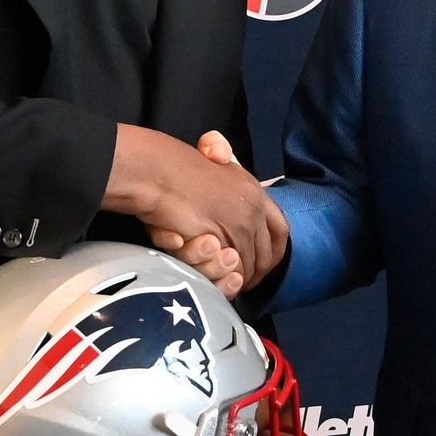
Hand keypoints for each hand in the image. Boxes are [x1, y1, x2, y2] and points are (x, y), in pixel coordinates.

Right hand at [105, 125, 285, 295]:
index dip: (275, 248)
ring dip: (242, 277)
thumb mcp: (205, 158)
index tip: (266, 262)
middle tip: (246, 281)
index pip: (279, 227)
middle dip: (259, 270)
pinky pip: (234, 268)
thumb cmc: (173, 168)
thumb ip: (217, 152)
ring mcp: (240, 223)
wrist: (156, 173)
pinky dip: (227, 278)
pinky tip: (217, 279)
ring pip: (251, 262)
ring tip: (230, 283)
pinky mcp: (223, 239)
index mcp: (253, 188)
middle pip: (268, 250)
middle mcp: (253, 206)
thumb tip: (221, 152)